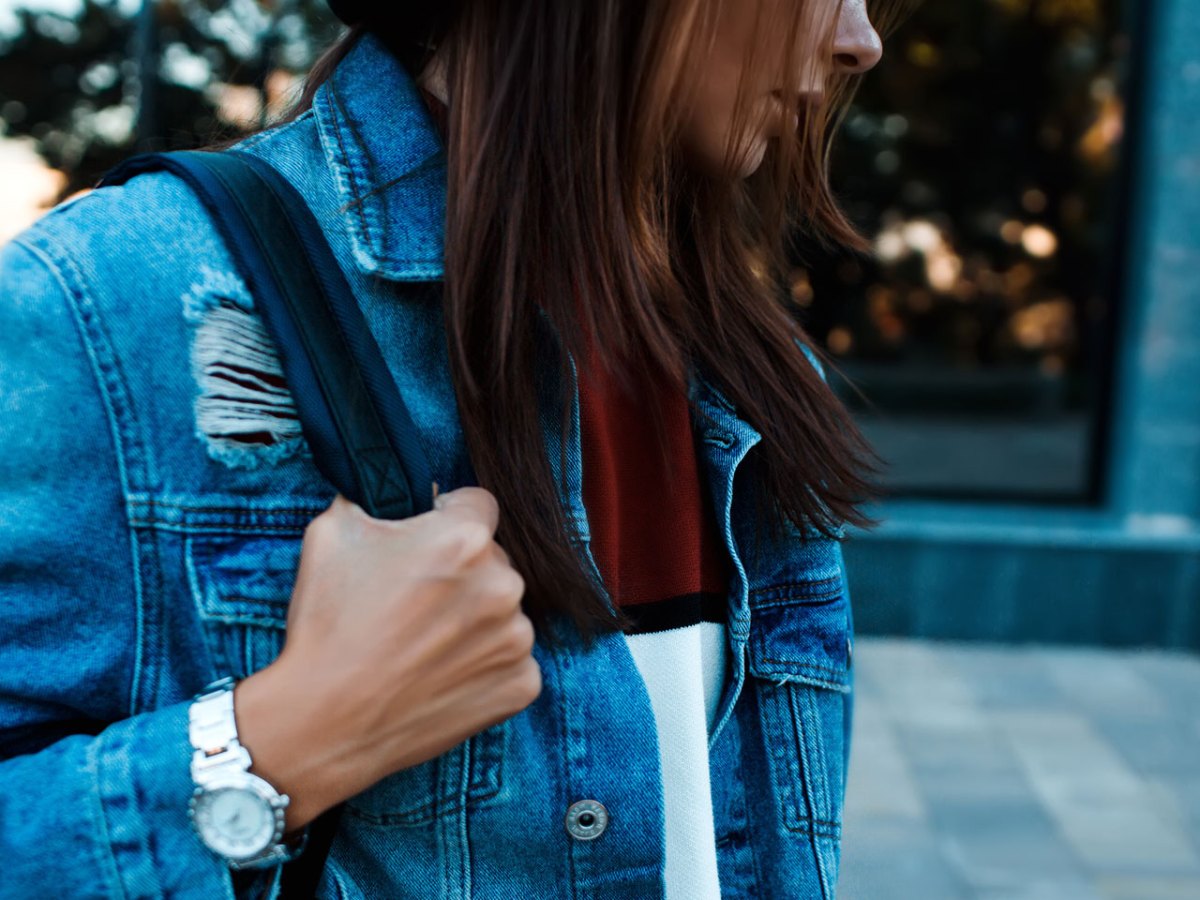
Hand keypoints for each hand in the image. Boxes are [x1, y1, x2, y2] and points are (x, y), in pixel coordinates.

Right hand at [234, 487, 539, 829]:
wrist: (324, 722)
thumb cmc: (327, 626)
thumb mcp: (332, 533)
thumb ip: (374, 498)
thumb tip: (386, 483)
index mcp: (465, 538)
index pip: (476, 505)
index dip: (446, 518)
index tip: (426, 544)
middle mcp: (503, 583)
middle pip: (492, 560)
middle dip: (461, 573)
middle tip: (414, 604)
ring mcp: (517, 638)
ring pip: (502, 611)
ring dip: (474, 620)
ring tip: (423, 645)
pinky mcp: (521, 684)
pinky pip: (510, 660)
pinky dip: (482, 666)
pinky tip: (440, 676)